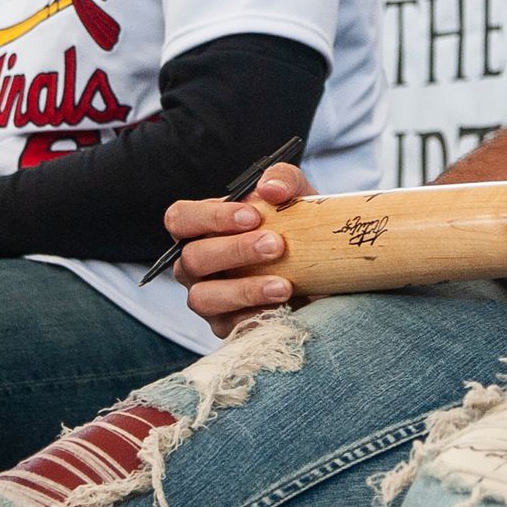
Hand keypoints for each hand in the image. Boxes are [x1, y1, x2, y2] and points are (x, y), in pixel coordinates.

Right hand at [170, 162, 316, 338]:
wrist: (326, 268)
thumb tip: (269, 188)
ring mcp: (206, 298)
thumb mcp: (296, 196)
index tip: (252, 216)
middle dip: (235, 251)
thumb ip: (282, 179)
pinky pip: (228, 327)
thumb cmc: (297, 226)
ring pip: (203, 297)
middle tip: (277, 245)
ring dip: (244, 290)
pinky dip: (256, 316)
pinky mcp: (224, 327)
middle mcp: (194, 264)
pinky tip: (284, 308)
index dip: (210, 217)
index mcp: (200, 228)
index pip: (180, 218)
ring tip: (284, 285)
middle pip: (193, 258)